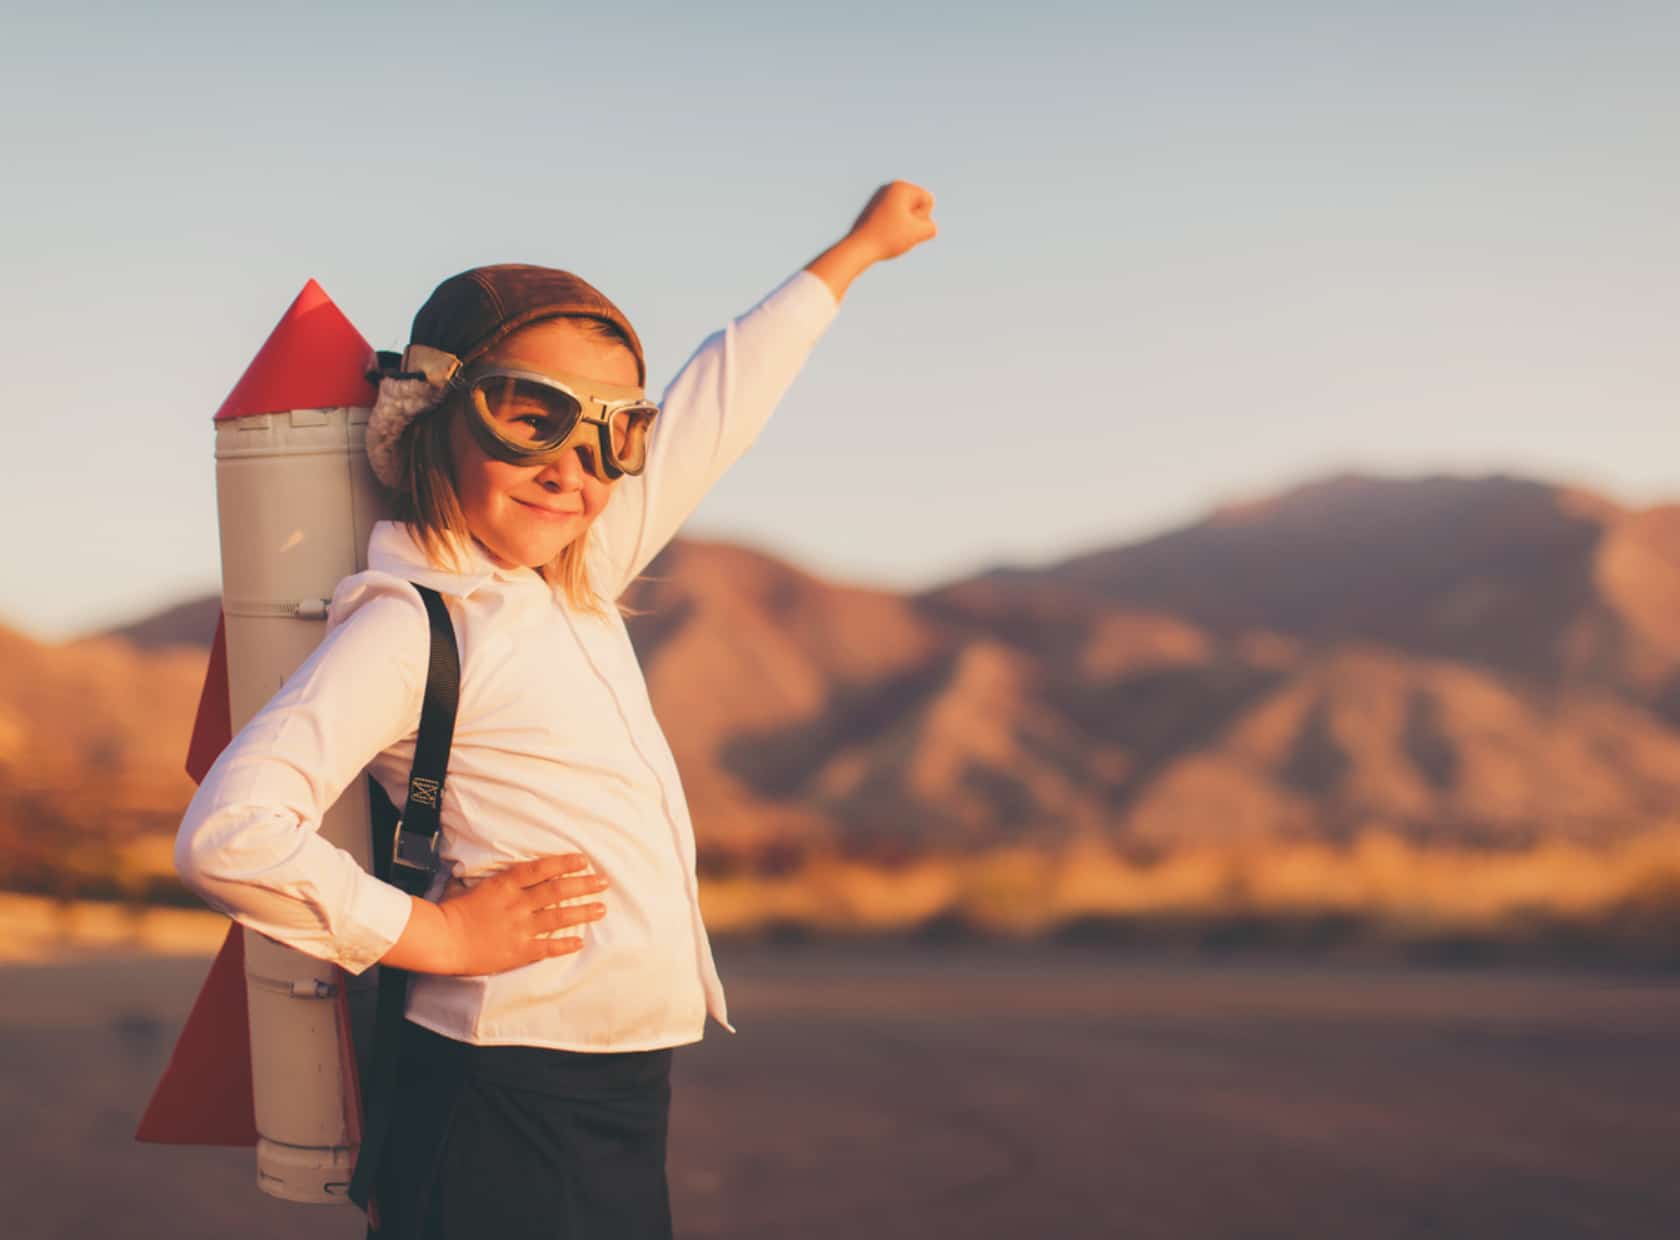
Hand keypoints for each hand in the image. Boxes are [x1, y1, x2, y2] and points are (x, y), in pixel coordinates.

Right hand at [380, 853, 606, 974]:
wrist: (443, 938)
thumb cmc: (453, 910)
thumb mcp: (477, 886)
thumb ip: (500, 882)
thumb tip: (517, 874)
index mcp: (506, 884)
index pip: (542, 869)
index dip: (564, 863)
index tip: (583, 860)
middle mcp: (518, 903)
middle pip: (557, 891)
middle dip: (583, 885)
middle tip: (604, 882)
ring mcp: (520, 927)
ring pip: (558, 917)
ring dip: (582, 912)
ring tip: (601, 909)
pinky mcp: (519, 950)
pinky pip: (547, 947)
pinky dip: (564, 944)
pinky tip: (579, 942)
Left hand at [805, 180, 937, 300]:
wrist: (858, 248)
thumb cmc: (888, 238)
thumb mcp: (918, 233)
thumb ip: (930, 227)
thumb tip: (926, 227)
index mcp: (900, 186)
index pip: (928, 200)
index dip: (922, 217)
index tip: (905, 224)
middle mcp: (889, 187)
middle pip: (917, 206)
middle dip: (914, 221)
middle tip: (896, 230)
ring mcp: (879, 198)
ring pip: (906, 215)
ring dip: (904, 227)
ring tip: (889, 234)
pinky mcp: (873, 210)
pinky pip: (895, 220)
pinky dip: (893, 229)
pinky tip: (882, 236)